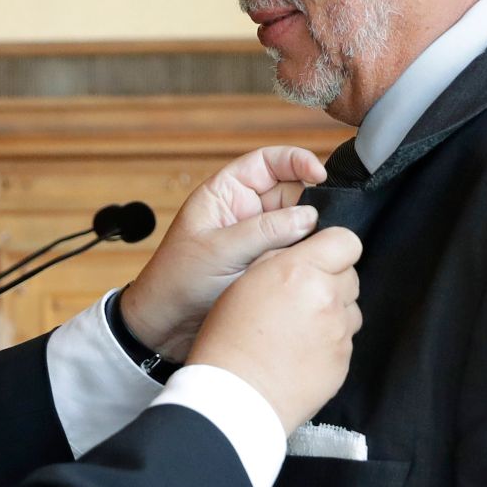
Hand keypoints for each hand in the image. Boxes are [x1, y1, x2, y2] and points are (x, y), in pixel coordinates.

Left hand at [118, 146, 327, 359]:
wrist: (166, 325)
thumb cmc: (176, 281)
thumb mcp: (219, 250)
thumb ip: (265, 231)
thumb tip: (309, 216)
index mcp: (224, 193)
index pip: (268, 162)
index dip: (296, 161)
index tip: (319, 175)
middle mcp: (243, 211)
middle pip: (291, 193)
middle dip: (307, 207)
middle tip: (316, 227)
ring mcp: (256, 238)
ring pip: (296, 225)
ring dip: (305, 236)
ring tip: (303, 253)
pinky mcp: (264, 263)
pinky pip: (293, 252)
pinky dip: (301, 257)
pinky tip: (302, 268)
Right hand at [188, 225, 360, 434]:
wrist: (236, 397)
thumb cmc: (228, 341)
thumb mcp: (243, 284)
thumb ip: (278, 261)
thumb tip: (301, 253)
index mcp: (300, 272)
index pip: (346, 242)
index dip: (333, 248)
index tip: (320, 258)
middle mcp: (327, 298)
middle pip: (350, 275)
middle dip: (329, 282)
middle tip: (297, 299)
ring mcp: (339, 332)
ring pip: (349, 310)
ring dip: (331, 313)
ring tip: (297, 330)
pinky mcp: (343, 361)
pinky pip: (344, 341)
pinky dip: (327, 343)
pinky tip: (299, 353)